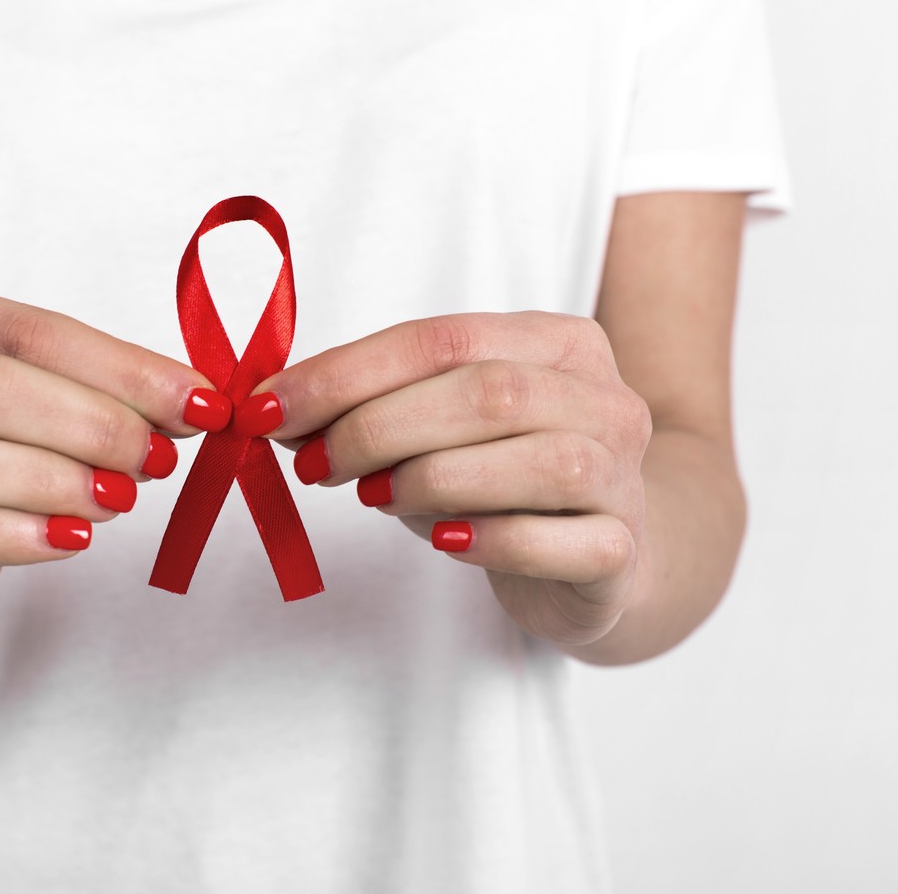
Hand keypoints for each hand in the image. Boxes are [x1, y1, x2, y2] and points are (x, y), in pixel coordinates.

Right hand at [0, 284, 229, 617]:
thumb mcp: (45, 391)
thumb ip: (112, 388)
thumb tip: (202, 403)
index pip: (29, 332)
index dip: (122, 370)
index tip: (199, 405)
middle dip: (88, 424)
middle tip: (157, 458)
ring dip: (47, 480)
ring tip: (117, 499)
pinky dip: (13, 536)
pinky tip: (72, 538)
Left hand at [237, 312, 652, 646]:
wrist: (598, 559)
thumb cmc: (501, 479)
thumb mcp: (437, 426)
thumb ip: (370, 407)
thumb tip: (273, 406)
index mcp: (558, 344)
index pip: (444, 338)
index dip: (348, 373)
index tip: (273, 407)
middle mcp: (605, 400)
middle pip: (491, 393)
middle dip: (380, 426)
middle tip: (314, 464)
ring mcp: (624, 478)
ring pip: (543, 462)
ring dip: (435, 478)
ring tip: (375, 498)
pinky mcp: (622, 554)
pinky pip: (569, 544)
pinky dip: (497, 540)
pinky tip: (446, 542)